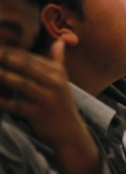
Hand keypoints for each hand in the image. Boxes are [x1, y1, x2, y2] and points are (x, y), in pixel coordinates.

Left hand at [0, 41, 99, 173]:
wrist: (70, 132)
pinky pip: (16, 105)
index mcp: (57, 73)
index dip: (11, 52)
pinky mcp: (39, 114)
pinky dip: (3, 102)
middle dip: (5, 58)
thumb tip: (59, 41)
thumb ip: (57, 60)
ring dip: (3, 76)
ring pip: (21, 83)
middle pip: (26, 66)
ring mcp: (47, 98)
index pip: (31, 58)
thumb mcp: (63, 81)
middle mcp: (54, 83)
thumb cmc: (62, 104)